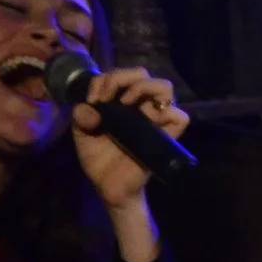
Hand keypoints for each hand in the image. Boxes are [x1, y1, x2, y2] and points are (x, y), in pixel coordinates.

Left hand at [70, 64, 187, 210]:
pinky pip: (180, 117)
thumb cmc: (100, 159)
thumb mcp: (82, 135)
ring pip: (166, 89)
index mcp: (121, 102)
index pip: (121, 76)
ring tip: (126, 101)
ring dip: (144, 87)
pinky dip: (166, 113)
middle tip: (107, 97)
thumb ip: (81, 117)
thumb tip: (91, 108)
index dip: (105, 79)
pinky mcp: (168, 136)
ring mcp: (156, 120)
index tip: (93, 99)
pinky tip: (146, 119)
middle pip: (144, 75)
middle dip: (122, 78)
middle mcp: (141, 106)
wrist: (109, 186)